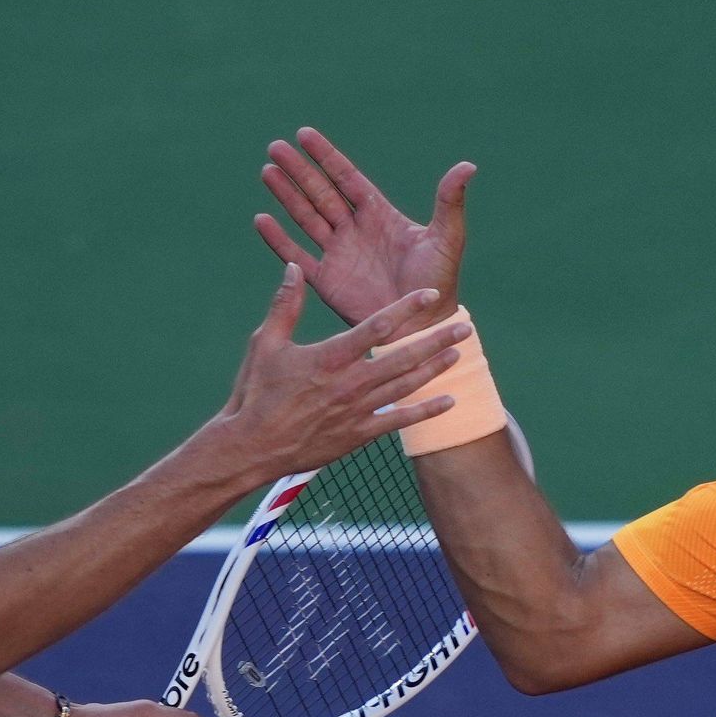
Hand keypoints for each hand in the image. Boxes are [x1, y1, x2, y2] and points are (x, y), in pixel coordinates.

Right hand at [219, 263, 469, 478]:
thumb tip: (292, 268)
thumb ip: (284, 306)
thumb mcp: (264, 344)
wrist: (252, 448)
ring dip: (435, 369)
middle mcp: (350, 382)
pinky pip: (399, 422)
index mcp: (330, 356)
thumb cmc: (255, 394)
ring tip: (459, 354)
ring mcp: (357, 410)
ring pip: (407, 386)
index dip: (407, 307)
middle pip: (403, 356)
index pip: (377, 325)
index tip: (430, 294)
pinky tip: (449, 402)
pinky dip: (426, 411)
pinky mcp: (358, 435)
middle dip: (436, 340)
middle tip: (463, 326)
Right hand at [256, 127, 474, 327]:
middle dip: (298, 170)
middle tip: (274, 147)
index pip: (346, 178)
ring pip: (305, 217)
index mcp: (378, 215)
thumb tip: (468, 165)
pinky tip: (261, 220)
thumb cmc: (438, 283)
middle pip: (320, 192)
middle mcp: (354, 230)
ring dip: (286, 195)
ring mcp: (338, 254)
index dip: (326, 156)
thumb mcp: (446, 238)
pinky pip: (297, 255)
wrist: (422, 326)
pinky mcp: (327, 281)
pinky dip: (279, 240)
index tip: (304, 134)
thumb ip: (450, 202)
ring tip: (267, 171)